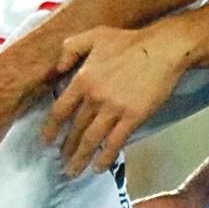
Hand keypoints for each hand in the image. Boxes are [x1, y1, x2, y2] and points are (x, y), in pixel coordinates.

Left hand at [45, 22, 196, 177]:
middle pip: (75, 129)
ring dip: (81, 159)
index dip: (51, 129)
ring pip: (91, 140)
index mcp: (83, 79)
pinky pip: (114, 143)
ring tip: (74, 172)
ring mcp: (114, 109)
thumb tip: (57, 69)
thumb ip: (70, 48)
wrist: (162, 49)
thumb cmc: (129, 41)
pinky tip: (99, 168)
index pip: (60, 110)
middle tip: (62, 163)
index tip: (46, 141)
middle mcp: (94, 97)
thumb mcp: (93, 35)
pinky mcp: (132, 117)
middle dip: (66, 149)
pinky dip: (105, 157)